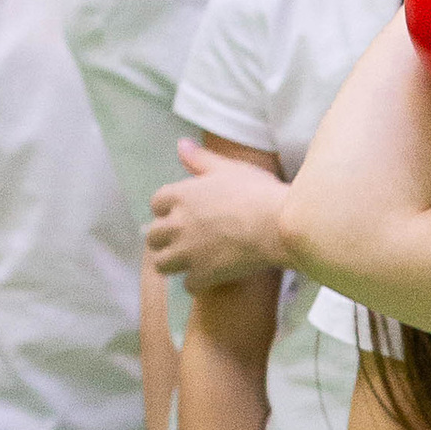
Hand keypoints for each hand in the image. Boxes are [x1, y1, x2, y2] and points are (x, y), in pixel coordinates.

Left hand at [148, 141, 291, 286]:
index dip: (167, 209)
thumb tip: (181, 145)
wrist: (277, 224)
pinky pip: (188, 285)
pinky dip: (196, 282)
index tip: (179, 212)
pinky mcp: (203, 274)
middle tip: (181, 239)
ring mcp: (188, 252)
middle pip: (153, 236)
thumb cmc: (256, 191)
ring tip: (188, 261)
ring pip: (162, 264)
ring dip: (173, 262)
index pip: (156, 203)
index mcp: (181, 195)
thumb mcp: (228, 168)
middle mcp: (177, 224)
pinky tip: (208, 277)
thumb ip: (200, 159)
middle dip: (164, 238)